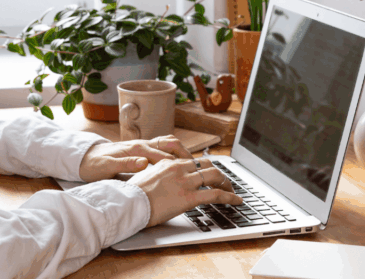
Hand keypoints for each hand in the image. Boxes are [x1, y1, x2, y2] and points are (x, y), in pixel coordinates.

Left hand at [78, 135, 192, 182]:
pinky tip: (180, 165)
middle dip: (186, 154)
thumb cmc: (93, 164)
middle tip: (199, 167)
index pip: (162, 154)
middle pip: (171, 144)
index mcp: (135, 149)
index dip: (178, 163)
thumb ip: (125, 164)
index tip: (191, 172)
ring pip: (169, 144)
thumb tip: (144, 163)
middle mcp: (141, 144)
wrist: (84, 158)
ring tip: (195, 165)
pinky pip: (163, 148)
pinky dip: (174, 154)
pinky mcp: (141, 150)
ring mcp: (142, 146)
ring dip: (182, 152)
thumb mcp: (105, 167)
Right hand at [127, 157, 242, 226]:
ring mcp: (185, 182)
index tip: (209, 174)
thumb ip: (158, 177)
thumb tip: (162, 183)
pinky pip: (215, 194)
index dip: (204, 168)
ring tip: (232, 191)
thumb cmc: (132, 195)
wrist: (128, 203)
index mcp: (168, 163)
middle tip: (224, 182)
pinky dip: (229, 197)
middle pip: (207, 165)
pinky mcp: (189, 197)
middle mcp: (179, 168)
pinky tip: (236, 201)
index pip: (193, 161)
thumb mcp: (145, 179)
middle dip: (218, 173)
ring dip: (226, 183)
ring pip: (214, 176)